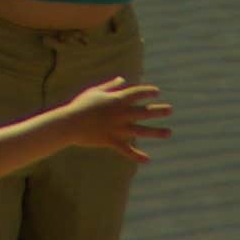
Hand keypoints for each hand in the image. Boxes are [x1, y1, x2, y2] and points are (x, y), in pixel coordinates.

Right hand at [55, 78, 171, 164]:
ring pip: (141, 131)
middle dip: (158, 110)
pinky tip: (148, 159)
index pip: (137, 93)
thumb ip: (110, 86)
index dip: (148, 91)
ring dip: (156, 132)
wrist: (69, 123)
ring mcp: (118, 128)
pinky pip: (127, 150)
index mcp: (116, 99)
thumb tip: (122, 79)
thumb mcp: (95, 91)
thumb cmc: (80, 105)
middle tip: (170, 110)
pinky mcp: (112, 141)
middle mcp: (121, 114)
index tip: (156, 92)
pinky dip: (137, 155)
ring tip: (169, 132)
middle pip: (144, 111)